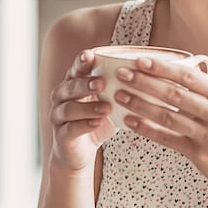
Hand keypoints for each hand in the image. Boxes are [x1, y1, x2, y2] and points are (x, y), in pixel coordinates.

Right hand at [48, 50, 116, 171]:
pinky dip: (83, 125)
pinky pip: (70, 128)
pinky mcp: (61, 136)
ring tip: (106, 107)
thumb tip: (149, 73)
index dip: (82, 62)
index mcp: (73, 83)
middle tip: (102, 82)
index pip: (76, 69)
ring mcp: (58, 116)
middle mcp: (62, 97)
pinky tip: (96, 123)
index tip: (91, 55)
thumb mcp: (110, 102)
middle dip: (85, 83)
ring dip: (87, 107)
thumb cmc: (96, 121)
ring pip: (68, 108)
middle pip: (69, 86)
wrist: (79, 152)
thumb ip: (120, 89)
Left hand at [113, 57, 207, 201]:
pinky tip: (130, 121)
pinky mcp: (201, 155)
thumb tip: (179, 75)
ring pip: (167, 116)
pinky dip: (146, 129)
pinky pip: (167, 138)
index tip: (141, 60)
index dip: (163, 68)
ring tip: (119, 95)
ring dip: (139, 104)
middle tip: (122, 74)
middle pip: (174, 94)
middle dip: (144, 82)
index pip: (190, 77)